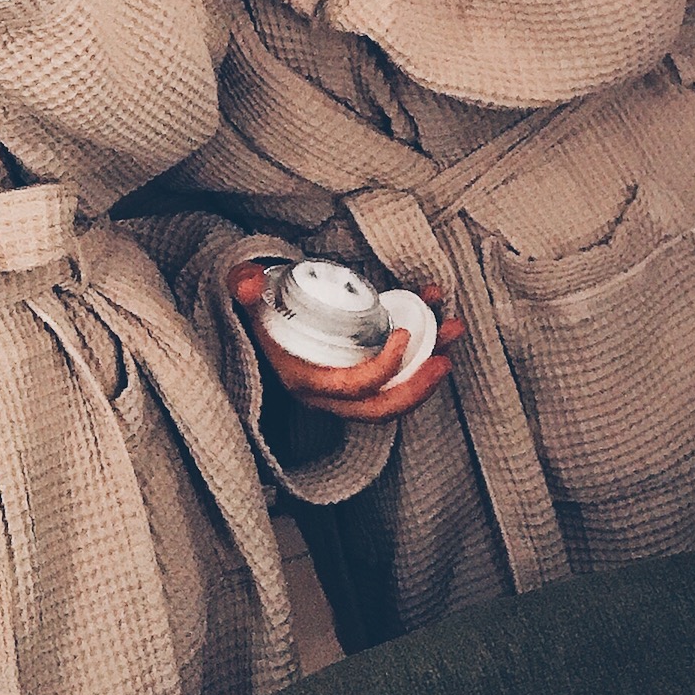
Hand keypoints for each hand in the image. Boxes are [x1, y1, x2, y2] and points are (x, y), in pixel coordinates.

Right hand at [229, 265, 461, 424]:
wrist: (260, 319)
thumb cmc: (259, 308)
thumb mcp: (246, 295)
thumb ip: (243, 286)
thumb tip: (247, 284)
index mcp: (303, 381)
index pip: (351, 389)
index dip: (383, 369)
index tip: (403, 334)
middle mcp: (326, 396)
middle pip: (379, 410)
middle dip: (418, 387)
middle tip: (444, 356)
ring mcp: (345, 393)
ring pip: (393, 400)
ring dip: (428, 372)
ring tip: (451, 333)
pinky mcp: (359, 380)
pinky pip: (394, 381)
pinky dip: (419, 357)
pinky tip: (432, 319)